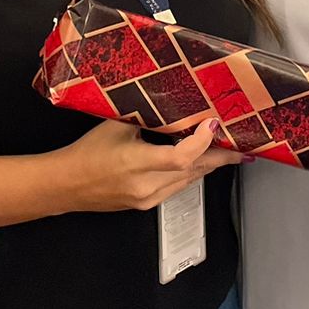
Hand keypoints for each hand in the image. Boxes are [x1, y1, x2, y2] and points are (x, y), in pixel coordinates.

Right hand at [60, 118, 241, 212]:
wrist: (66, 185)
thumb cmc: (86, 153)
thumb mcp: (115, 126)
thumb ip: (146, 116)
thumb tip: (173, 104)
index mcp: (136, 164)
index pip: (181, 157)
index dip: (201, 142)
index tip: (213, 125)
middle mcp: (146, 186)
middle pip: (193, 171)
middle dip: (220, 157)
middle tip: (242, 146)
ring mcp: (148, 199)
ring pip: (189, 181)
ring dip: (210, 166)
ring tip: (230, 154)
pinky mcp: (147, 205)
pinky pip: (178, 188)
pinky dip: (192, 173)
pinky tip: (202, 164)